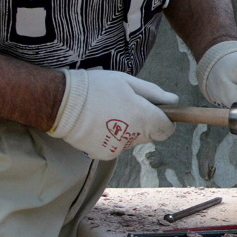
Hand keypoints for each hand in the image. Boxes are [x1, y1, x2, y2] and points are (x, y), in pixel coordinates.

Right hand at [48, 69, 177, 159]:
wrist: (62, 103)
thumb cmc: (96, 87)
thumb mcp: (127, 81)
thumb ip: (153, 93)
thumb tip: (174, 101)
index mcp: (143, 117)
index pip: (167, 129)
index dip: (165, 120)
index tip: (156, 111)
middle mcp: (134, 136)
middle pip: (150, 134)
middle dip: (144, 123)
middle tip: (125, 106)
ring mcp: (119, 148)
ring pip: (132, 140)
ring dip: (127, 130)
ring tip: (108, 113)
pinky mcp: (105, 154)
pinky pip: (117, 146)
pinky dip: (112, 137)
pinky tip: (99, 124)